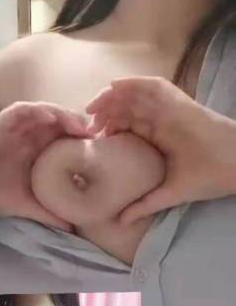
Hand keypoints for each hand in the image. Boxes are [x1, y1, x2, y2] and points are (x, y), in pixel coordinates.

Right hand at [0, 100, 93, 229]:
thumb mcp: (28, 205)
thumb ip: (50, 213)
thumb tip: (74, 229)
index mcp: (40, 149)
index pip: (68, 137)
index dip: (86, 140)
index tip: (105, 150)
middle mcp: (31, 134)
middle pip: (63, 121)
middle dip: (82, 124)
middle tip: (100, 135)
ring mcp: (17, 127)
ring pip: (47, 111)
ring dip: (65, 115)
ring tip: (81, 127)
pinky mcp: (2, 123)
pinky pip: (24, 110)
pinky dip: (39, 111)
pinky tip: (52, 118)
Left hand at [86, 76, 235, 224]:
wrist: (235, 168)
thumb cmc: (206, 178)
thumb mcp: (166, 193)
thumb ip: (143, 205)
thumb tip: (120, 222)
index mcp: (159, 136)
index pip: (127, 125)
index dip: (107, 128)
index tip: (89, 139)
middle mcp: (162, 119)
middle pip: (126, 108)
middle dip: (103, 112)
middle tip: (85, 126)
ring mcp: (169, 109)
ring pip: (134, 95)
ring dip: (111, 98)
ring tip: (91, 108)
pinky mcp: (178, 102)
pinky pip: (152, 86)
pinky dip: (132, 84)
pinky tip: (113, 87)